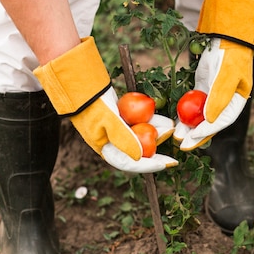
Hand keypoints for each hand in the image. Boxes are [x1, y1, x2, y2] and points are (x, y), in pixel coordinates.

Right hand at [34, 37, 177, 172]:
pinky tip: (160, 118)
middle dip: (158, 146)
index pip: (133, 164)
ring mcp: (118, 132)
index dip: (152, 165)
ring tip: (169, 125)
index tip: (169, 163)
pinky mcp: (122, 120)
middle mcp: (114, 144)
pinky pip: (139, 124)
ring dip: (156, 131)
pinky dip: (150, 121)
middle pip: (140, 151)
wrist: (82, 88)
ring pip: (142, 136)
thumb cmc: (93, 105)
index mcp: (108, 151)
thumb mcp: (109, 121)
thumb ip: (124, 139)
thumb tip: (139, 157)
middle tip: (172, 139)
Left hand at [174, 0, 253, 150]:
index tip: (193, 138)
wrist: (226, 38)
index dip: (207, 132)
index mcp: (236, 103)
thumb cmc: (230, 57)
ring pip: (200, 117)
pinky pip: (193, 106)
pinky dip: (185, 115)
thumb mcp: (226, 76)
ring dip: (189, 128)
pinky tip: (176, 123)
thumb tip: (209, 120)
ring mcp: (213, 97)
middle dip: (196, 136)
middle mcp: (225, 103)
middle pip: (210, 124)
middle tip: (182, 145)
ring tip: (177, 138)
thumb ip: (219, 98)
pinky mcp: (203, 90)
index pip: (221, 122)